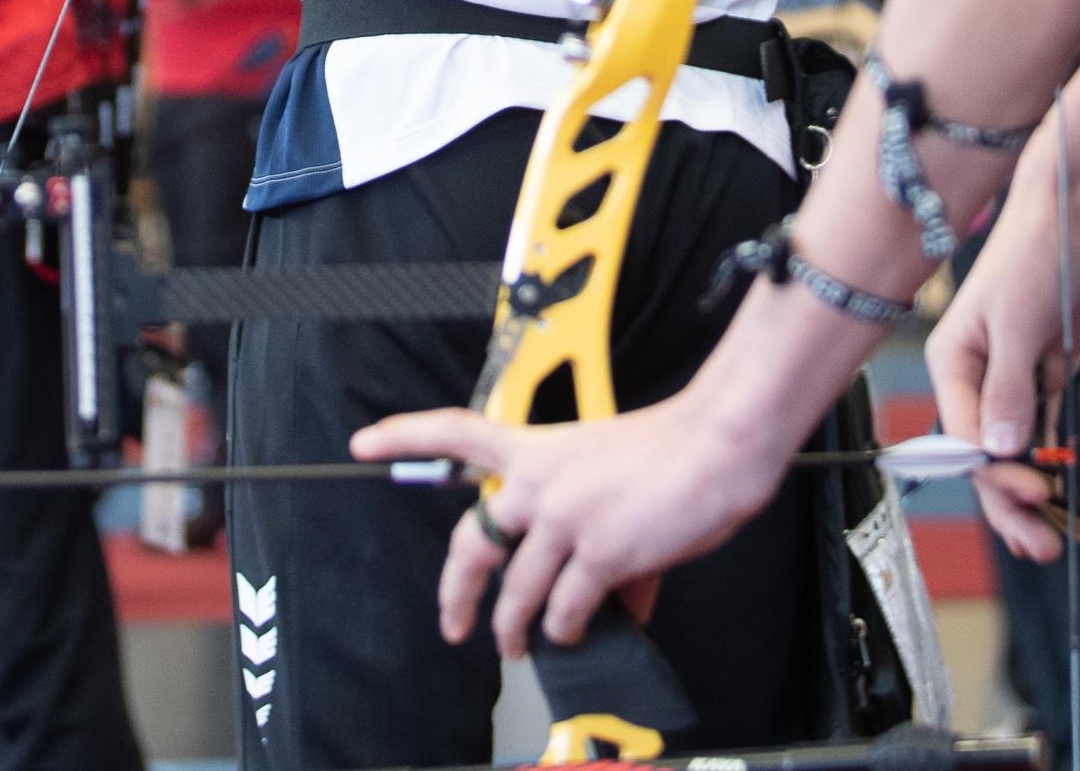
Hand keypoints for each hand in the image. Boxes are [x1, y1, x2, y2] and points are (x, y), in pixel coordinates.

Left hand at [347, 394, 768, 658]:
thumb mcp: (609, 474)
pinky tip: (579, 633)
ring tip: (520, 647)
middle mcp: (536, 484)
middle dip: (456, 594)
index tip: (363, 443)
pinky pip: (570, 610)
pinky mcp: (597, 556)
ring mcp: (562, 520)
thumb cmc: (674, 449)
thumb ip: (587, 525)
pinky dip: (573, 629)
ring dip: (516, 629)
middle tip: (453, 626)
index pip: (456, 432)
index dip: (404, 436)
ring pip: (519, 594)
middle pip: (473, 544)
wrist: (716, 445)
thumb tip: (609, 595)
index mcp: (536, 450)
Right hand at [927, 122, 1079, 559]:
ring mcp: (1012, 378)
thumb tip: (998, 452)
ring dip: (1030, 493)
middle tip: (1043, 542)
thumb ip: (1007, 392)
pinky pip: (1041, 430)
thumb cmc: (1036, 255)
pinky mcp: (1046, 374)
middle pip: (984, 456)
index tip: (1036, 490)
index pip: (963, 438)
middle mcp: (975, 377)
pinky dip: (1048, 462)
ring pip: (1013, 450)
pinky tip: (1057, 495)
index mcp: (952, 362)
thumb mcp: (1018, 324)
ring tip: (1051, 539)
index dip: (996, 475)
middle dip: (1010, 501)